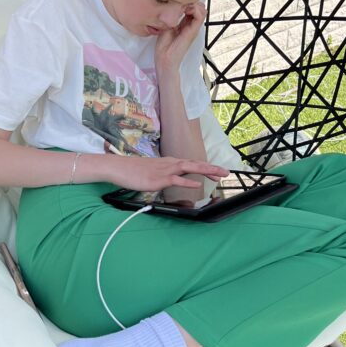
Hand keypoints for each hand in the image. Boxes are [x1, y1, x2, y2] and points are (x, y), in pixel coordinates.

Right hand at [113, 155, 228, 192]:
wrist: (119, 168)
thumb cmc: (134, 171)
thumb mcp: (153, 172)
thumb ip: (165, 176)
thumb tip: (173, 181)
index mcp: (170, 163)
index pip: (192, 163)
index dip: (206, 167)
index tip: (219, 172)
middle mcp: (170, 164)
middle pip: (195, 163)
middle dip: (212, 168)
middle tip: (227, 172)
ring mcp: (164, 170)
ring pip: (189, 168)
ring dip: (205, 171)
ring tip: (217, 174)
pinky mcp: (158, 179)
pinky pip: (175, 179)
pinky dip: (187, 181)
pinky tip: (197, 184)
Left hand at [154, 1, 205, 76]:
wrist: (164, 58)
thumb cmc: (163, 44)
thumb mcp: (166, 25)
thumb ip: (172, 15)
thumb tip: (175, 3)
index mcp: (185, 23)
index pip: (192, 6)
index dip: (187, 0)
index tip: (176, 0)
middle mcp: (191, 25)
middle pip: (199, 7)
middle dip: (190, 0)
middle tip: (180, 2)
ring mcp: (194, 28)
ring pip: (201, 9)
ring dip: (192, 4)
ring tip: (182, 5)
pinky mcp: (193, 31)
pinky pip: (200, 16)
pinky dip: (193, 9)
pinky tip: (184, 9)